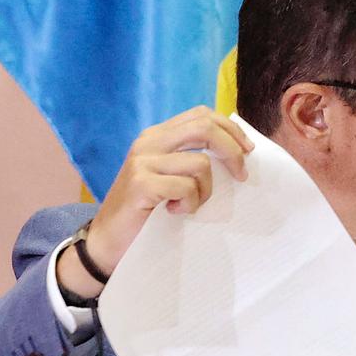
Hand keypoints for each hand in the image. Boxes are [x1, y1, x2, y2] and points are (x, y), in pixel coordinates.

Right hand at [60, 108, 252, 297]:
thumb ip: (191, 158)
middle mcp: (149, 142)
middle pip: (204, 128)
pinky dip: (189, 204)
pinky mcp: (141, 184)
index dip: (230, 129)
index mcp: (158, 136)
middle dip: (232, 151)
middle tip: (241, 176)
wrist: (108, 241)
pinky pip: (186, 187)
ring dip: (205, 191)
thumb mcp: (170, 177)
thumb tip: (237, 151)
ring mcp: (142, 161)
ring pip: (200, 163)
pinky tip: (173, 212)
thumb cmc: (147, 211)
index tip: (247, 150)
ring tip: (188, 205)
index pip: (201, 115)